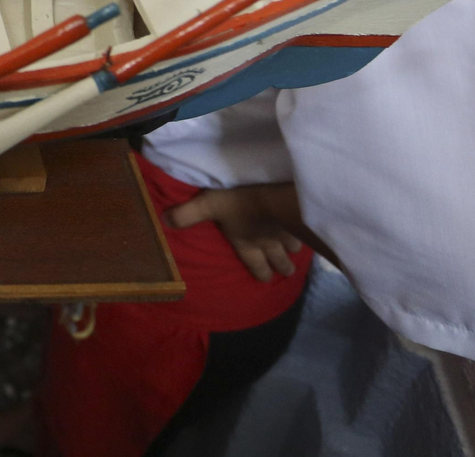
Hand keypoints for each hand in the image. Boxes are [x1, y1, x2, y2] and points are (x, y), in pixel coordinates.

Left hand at [165, 183, 305, 282]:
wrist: (273, 195)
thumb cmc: (239, 202)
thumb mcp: (207, 205)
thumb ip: (185, 214)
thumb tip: (162, 221)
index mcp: (246, 244)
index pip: (254, 265)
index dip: (260, 273)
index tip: (266, 278)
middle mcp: (268, 244)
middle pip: (279, 261)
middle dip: (282, 266)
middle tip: (286, 271)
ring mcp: (288, 233)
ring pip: (294, 247)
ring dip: (294, 249)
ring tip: (296, 251)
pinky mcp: (303, 221)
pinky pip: (308, 231)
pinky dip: (308, 232)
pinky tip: (312, 230)